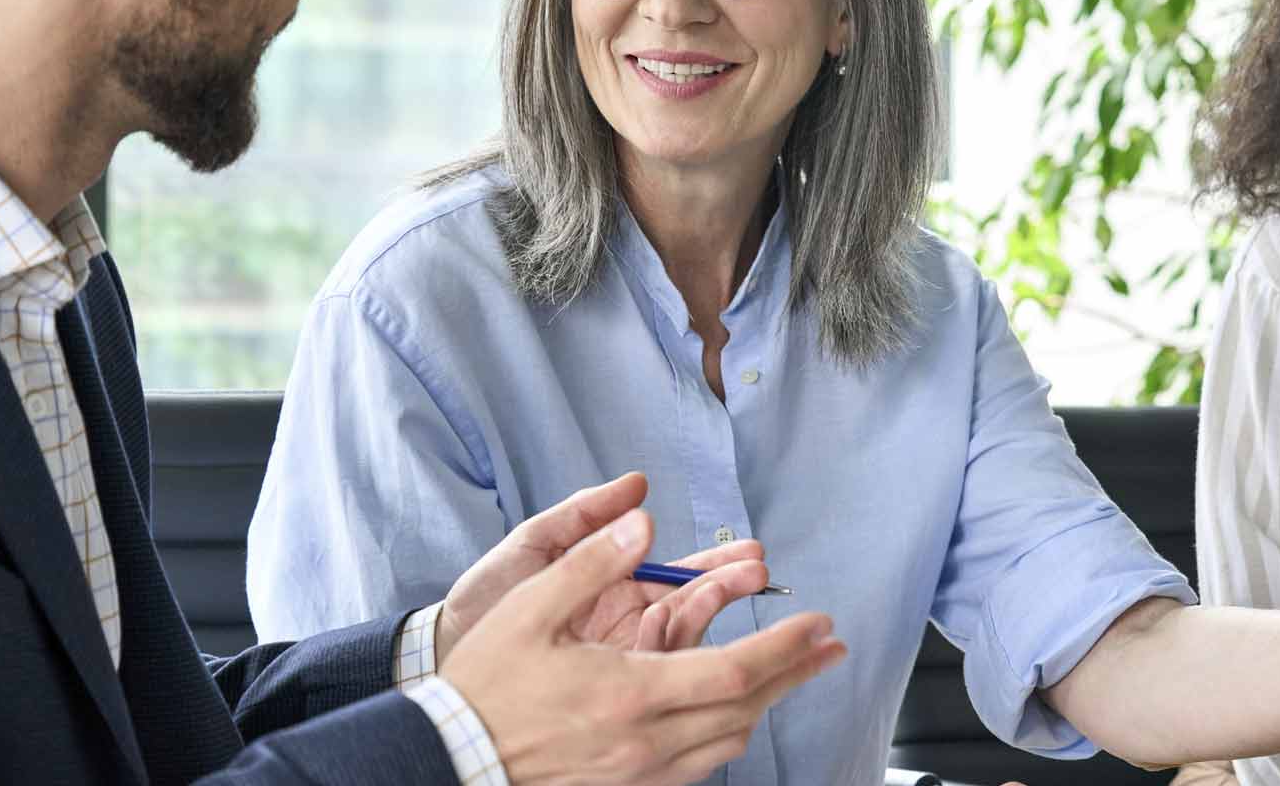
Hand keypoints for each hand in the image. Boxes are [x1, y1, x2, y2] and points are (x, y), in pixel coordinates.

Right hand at [440, 504, 845, 784]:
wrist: (448, 759)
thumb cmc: (485, 685)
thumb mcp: (531, 607)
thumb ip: (592, 561)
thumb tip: (642, 519)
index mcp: (631, 691)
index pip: (734, 671)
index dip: (785, 647)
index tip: (819, 624)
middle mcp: (646, 739)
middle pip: (746, 707)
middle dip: (795, 673)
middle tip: (831, 649)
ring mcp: (638, 771)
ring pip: (726, 741)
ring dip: (763, 704)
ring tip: (787, 675)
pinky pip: (696, 765)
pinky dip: (723, 733)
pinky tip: (728, 714)